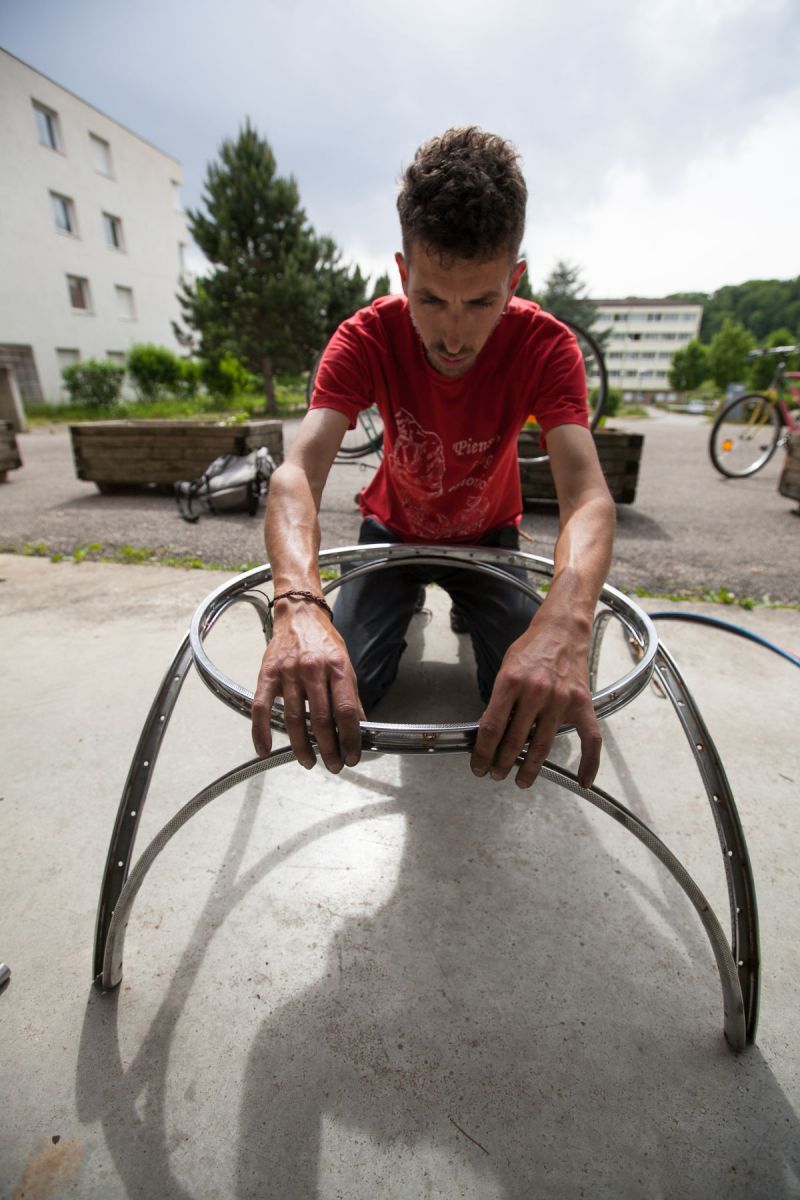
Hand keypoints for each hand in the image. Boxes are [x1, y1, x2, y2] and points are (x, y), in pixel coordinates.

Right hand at [251, 603, 362, 771]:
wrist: (299, 615)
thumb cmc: (324, 641)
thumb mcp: (346, 664)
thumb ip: (350, 696)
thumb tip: (360, 726)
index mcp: (337, 667)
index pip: (345, 710)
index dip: (350, 738)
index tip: (352, 756)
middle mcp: (312, 669)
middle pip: (320, 719)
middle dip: (328, 748)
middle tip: (334, 765)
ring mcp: (287, 672)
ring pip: (293, 718)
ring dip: (301, 746)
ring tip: (309, 761)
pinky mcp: (267, 674)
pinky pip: (261, 708)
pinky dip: (261, 732)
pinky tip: (265, 749)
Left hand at [470, 615, 600, 789]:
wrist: (562, 630)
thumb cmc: (531, 650)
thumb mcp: (505, 670)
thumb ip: (500, 701)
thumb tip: (491, 735)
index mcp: (511, 682)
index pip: (491, 728)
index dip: (482, 752)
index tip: (478, 766)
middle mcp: (536, 692)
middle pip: (515, 741)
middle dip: (502, 763)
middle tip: (496, 774)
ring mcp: (561, 699)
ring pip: (543, 745)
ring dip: (530, 768)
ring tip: (521, 780)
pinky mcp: (582, 704)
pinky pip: (589, 739)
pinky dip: (589, 763)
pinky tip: (582, 781)